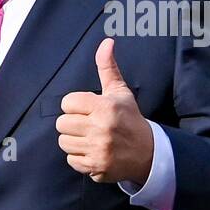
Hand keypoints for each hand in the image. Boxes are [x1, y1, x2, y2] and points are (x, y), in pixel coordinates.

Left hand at [56, 38, 153, 184]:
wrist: (148, 152)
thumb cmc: (129, 118)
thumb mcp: (120, 92)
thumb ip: (108, 68)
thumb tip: (106, 42)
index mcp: (105, 107)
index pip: (67, 103)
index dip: (75, 106)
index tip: (88, 110)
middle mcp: (101, 128)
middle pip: (61, 124)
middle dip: (72, 123)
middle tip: (88, 125)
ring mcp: (98, 149)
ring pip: (63, 142)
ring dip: (74, 140)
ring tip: (90, 138)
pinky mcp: (95, 167)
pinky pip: (71, 160)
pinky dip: (79, 157)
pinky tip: (93, 151)